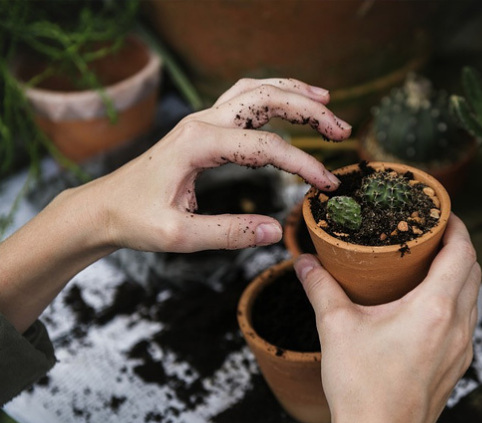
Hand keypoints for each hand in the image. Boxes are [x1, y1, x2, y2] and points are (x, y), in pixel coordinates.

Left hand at [74, 78, 351, 252]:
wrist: (103, 207)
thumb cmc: (135, 220)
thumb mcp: (180, 236)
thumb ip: (229, 233)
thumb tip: (276, 231)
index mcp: (198, 144)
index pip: (266, 147)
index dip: (303, 164)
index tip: (327, 185)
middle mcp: (201, 122)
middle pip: (266, 99)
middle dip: (309, 110)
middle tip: (342, 130)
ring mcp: (201, 120)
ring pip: (255, 91)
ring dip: (293, 93)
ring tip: (326, 101)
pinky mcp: (202, 128)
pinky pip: (242, 100)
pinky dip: (271, 96)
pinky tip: (288, 104)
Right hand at [294, 214, 480, 422]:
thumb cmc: (361, 389)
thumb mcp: (336, 328)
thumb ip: (320, 288)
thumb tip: (304, 262)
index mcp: (435, 308)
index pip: (462, 252)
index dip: (457, 226)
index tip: (442, 213)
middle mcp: (457, 326)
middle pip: (473, 271)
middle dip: (458, 246)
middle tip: (431, 235)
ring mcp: (461, 350)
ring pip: (472, 298)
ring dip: (458, 275)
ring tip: (429, 265)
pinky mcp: (456, 367)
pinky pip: (466, 322)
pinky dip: (455, 302)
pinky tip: (427, 307)